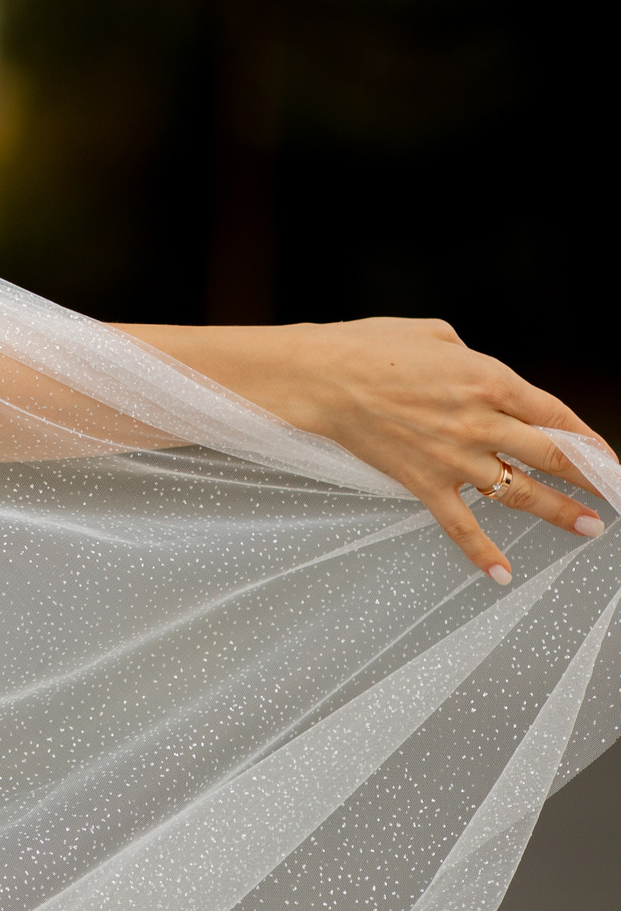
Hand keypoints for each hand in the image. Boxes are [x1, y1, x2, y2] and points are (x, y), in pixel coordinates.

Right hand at [124, 317, 612, 581]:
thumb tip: (484, 379)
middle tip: (614, 494)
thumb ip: (470, 356)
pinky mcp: (423, 482)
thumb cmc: (368, 347)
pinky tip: (503, 576)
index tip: (606, 455)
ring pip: (522, 492)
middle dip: (592, 478)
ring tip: (589, 528)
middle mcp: (480, 421)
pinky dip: (482, 554)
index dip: (589, 438)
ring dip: (561, 513)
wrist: (318, 378)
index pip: (557, 414)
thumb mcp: (433, 334)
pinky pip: (460, 526)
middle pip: (553, 456)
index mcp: (488, 379)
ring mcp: (454, 456)